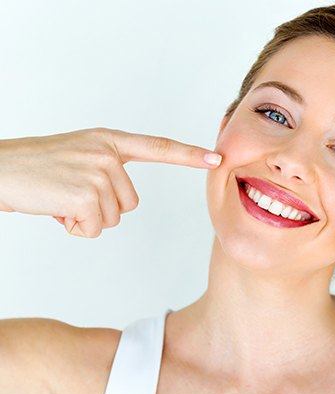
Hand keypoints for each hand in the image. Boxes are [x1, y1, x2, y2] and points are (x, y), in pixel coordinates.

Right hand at [0, 127, 222, 237]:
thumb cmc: (36, 168)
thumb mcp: (78, 156)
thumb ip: (108, 169)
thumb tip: (123, 202)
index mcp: (108, 141)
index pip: (157, 147)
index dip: (188, 154)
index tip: (215, 158)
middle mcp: (107, 154)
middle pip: (131, 202)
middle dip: (101, 208)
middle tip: (69, 193)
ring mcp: (98, 172)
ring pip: (114, 217)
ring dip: (87, 218)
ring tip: (60, 199)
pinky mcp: (86, 194)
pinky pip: (95, 228)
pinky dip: (75, 228)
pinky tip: (56, 210)